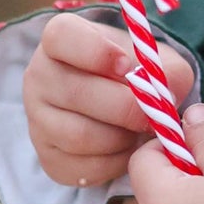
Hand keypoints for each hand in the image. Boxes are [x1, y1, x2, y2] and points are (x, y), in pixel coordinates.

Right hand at [23, 11, 195, 188]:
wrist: (123, 105)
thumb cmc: (137, 72)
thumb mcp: (156, 60)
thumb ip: (166, 70)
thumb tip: (164, 96)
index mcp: (60, 38)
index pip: (61, 36)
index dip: (95, 52)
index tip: (127, 66)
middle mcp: (40, 75)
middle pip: (75, 93)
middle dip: (124, 108)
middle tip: (151, 114)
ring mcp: (38, 119)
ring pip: (79, 135)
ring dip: (121, 138)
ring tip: (138, 130)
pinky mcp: (47, 156)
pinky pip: (82, 167)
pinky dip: (114, 163)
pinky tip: (127, 148)